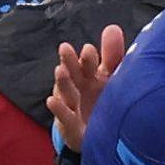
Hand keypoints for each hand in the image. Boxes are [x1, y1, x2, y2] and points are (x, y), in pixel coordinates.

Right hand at [51, 23, 124, 144]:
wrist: (98, 136)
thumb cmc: (104, 102)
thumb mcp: (111, 78)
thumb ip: (112, 56)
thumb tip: (113, 27)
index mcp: (92, 76)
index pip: (89, 63)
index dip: (88, 58)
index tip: (89, 50)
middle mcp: (81, 89)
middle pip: (74, 73)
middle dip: (70, 61)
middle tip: (65, 49)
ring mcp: (74, 107)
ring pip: (67, 92)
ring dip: (62, 81)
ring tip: (60, 70)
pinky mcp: (71, 127)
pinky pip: (64, 117)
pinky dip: (58, 109)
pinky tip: (52, 101)